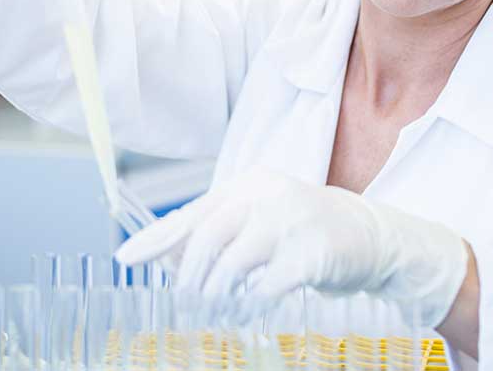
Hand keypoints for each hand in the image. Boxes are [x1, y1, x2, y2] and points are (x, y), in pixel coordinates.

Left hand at [114, 168, 468, 328]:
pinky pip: (267, 285)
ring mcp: (291, 222)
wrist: (367, 234)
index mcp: (248, 184)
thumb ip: (214, 233)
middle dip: (188, 274)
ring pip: (234, 263)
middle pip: (208, 236)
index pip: (192, 213)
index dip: (156, 238)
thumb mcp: (256, 219)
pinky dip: (249, 301)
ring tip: (214, 305)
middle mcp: (267, 195)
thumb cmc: (300, 229)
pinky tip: (247, 308)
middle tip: (182, 298)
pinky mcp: (312, 253)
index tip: (126, 258)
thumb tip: (163, 257)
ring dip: (216, 291)